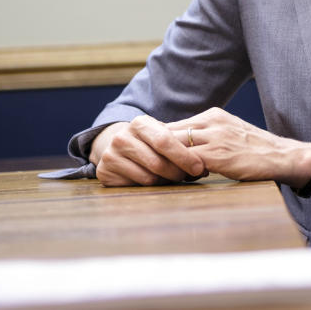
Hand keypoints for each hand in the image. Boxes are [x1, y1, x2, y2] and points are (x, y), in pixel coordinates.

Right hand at [90, 115, 205, 186]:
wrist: (118, 146)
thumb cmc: (150, 142)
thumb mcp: (161, 134)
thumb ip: (179, 143)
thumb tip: (205, 164)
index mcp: (139, 123)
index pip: (165, 141)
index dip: (185, 156)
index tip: (200, 167)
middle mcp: (122, 137)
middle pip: (158, 162)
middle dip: (178, 172)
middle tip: (189, 176)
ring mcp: (110, 155)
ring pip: (149, 177)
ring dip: (167, 181)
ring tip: (174, 177)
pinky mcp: (104, 172)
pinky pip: (137, 186)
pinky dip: (152, 186)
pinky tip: (158, 181)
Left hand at [166, 108, 310, 184]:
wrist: (281, 156)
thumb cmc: (255, 150)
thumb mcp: (229, 133)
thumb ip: (208, 136)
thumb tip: (183, 148)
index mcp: (212, 115)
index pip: (174, 124)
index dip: (162, 143)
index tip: (157, 156)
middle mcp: (211, 121)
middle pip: (169, 132)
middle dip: (159, 151)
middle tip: (154, 168)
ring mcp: (214, 137)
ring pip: (174, 145)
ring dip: (167, 162)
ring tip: (166, 176)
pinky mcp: (217, 155)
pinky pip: (187, 161)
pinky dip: (180, 171)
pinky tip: (181, 181)